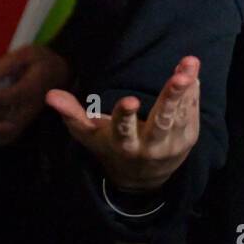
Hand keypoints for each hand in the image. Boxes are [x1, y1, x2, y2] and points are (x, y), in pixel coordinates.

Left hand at [0, 44, 71, 148]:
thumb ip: (11, 62)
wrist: (59, 75)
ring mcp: (28, 117)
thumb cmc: (40, 62)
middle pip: (8, 121)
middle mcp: (31, 107)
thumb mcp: (29, 53)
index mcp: (32, 88)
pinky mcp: (24, 123)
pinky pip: (9, 137)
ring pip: (8, 133)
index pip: (9, 96)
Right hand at [45, 57, 200, 191]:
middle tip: (180, 77)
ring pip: (182, 114)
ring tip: (190, 64)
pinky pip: (193, 111)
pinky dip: (193, 91)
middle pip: (162, 121)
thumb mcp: (90, 136)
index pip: (123, 130)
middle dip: (170, 98)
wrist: (144, 179)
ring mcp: (172, 143)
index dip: (125, 116)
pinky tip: (192, 71)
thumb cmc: (111, 148)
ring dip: (187, 88)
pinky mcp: (189, 137)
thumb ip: (73, 114)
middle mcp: (150, 146)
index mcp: (124, 145)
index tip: (129, 101)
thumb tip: (50, 95)